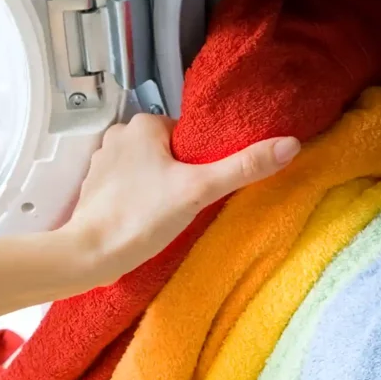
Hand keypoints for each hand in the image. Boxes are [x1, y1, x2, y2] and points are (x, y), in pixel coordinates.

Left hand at [59, 113, 300, 285]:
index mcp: (142, 124)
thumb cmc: (142, 217)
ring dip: (160, 187)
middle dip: (181, 174)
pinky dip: (140, 198)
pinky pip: (129, 185)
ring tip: (167, 213)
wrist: (89, 255)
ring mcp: (102, 161)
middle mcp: (118, 135)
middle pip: (169, 151)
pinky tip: (146, 219)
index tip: (203, 186)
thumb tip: (290, 144)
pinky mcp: (94, 187)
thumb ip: (244, 166)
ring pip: (148, 168)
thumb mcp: (200, 190)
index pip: (187, 135)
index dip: (201, 161)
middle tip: (188, 203)